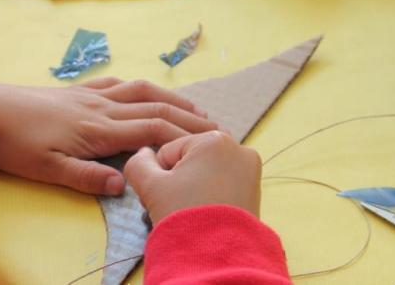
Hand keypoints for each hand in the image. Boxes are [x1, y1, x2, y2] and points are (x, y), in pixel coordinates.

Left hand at [0, 77, 216, 195]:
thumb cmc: (15, 143)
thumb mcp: (46, 169)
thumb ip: (86, 177)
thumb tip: (125, 184)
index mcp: (99, 129)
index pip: (152, 128)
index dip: (183, 133)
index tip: (209, 141)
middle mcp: (103, 106)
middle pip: (155, 106)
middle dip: (188, 115)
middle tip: (214, 125)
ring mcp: (92, 95)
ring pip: (141, 90)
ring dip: (171, 97)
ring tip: (192, 107)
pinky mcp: (79, 90)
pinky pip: (117, 83)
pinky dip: (139, 87)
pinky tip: (145, 92)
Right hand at [124, 131, 261, 223]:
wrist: (217, 256)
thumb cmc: (184, 213)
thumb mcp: (150, 186)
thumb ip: (138, 163)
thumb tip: (144, 154)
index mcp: (214, 139)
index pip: (170, 152)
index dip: (160, 176)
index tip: (163, 197)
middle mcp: (238, 148)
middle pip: (191, 161)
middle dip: (179, 182)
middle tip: (175, 206)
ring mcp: (251, 170)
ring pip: (207, 173)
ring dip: (194, 189)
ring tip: (191, 211)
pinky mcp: (256, 190)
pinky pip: (224, 185)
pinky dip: (212, 196)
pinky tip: (206, 214)